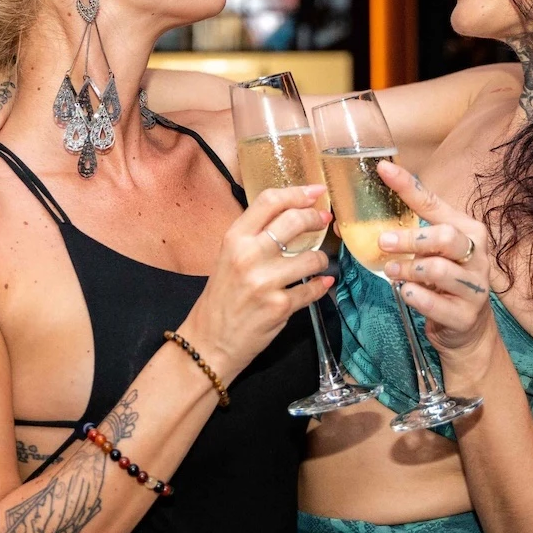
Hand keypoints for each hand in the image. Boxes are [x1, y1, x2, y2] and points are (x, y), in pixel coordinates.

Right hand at [179, 185, 333, 383]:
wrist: (209, 341)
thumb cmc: (221, 297)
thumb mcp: (228, 257)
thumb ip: (254, 235)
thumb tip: (291, 214)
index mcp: (234, 239)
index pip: (269, 201)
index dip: (297, 192)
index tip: (316, 191)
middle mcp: (248, 255)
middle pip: (294, 221)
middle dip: (316, 217)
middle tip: (324, 219)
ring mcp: (265, 281)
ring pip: (311, 257)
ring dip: (321, 258)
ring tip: (318, 262)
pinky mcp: (280, 306)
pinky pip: (312, 289)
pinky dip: (320, 286)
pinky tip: (320, 284)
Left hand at [375, 160, 498, 362]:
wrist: (467, 327)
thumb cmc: (444, 281)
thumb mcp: (431, 251)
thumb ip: (408, 232)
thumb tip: (355, 218)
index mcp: (467, 230)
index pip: (434, 203)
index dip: (408, 186)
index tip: (383, 169)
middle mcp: (477, 254)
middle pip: (444, 237)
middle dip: (410, 239)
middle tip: (384, 242)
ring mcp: (475, 286)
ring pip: (440, 270)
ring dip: (409, 269)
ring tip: (392, 271)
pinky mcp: (466, 314)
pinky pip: (436, 303)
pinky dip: (415, 296)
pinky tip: (405, 292)